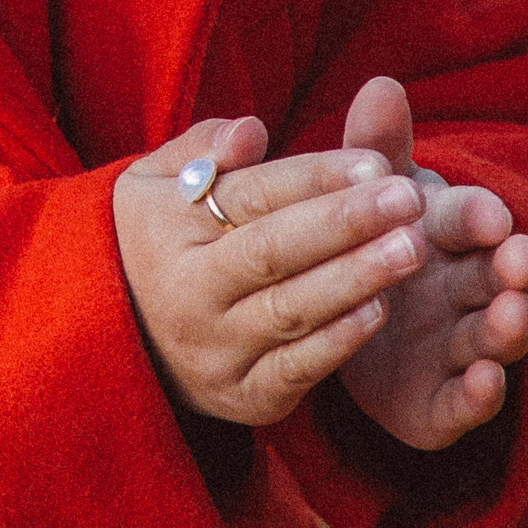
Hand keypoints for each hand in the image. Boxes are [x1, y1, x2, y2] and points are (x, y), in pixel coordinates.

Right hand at [114, 112, 435, 431]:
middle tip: (410, 197)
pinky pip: (295, 369)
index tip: (377, 162)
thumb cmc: (155, 243)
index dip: (316, 178)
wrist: (114, 340)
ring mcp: (212, 350)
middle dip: (347, 222)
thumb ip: (202, 148)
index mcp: (167, 229)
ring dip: (356, 278)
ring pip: (292, 310)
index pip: (252, 196)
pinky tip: (379, 310)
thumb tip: (252, 130)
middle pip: (275, 251)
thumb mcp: (155, 182)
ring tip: (413, 247)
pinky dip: (337, 342)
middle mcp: (186, 294)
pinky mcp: (239, 397)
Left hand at [330, 76, 527, 449]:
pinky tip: (486, 383)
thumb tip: (380, 84)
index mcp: (448, 234)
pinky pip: (464, 402)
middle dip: (514, 269)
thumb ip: (377, 149)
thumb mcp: (370, 196)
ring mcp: (458, 346)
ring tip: (512, 315)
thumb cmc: (370, 242)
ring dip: (508, 327)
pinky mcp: (440, 403)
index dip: (480, 218)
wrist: (340, 321)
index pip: (469, 219)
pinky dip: (480, 395)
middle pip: (497, 276)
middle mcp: (467, 289)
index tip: (491, 215)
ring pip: (493, 336)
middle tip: (521, 260)